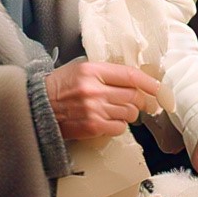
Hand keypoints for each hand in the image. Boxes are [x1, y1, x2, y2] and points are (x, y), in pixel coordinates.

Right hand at [45, 61, 159, 139]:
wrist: (39, 107)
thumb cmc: (60, 86)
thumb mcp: (81, 69)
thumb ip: (106, 72)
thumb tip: (133, 79)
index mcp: (93, 70)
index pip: (130, 76)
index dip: (148, 82)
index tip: (158, 88)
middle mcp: (95, 89)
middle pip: (133, 96)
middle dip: (138, 100)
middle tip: (135, 100)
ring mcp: (94, 109)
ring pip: (129, 113)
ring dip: (128, 112)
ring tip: (116, 109)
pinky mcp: (92, 127)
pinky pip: (119, 128)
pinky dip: (118, 125)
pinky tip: (108, 120)